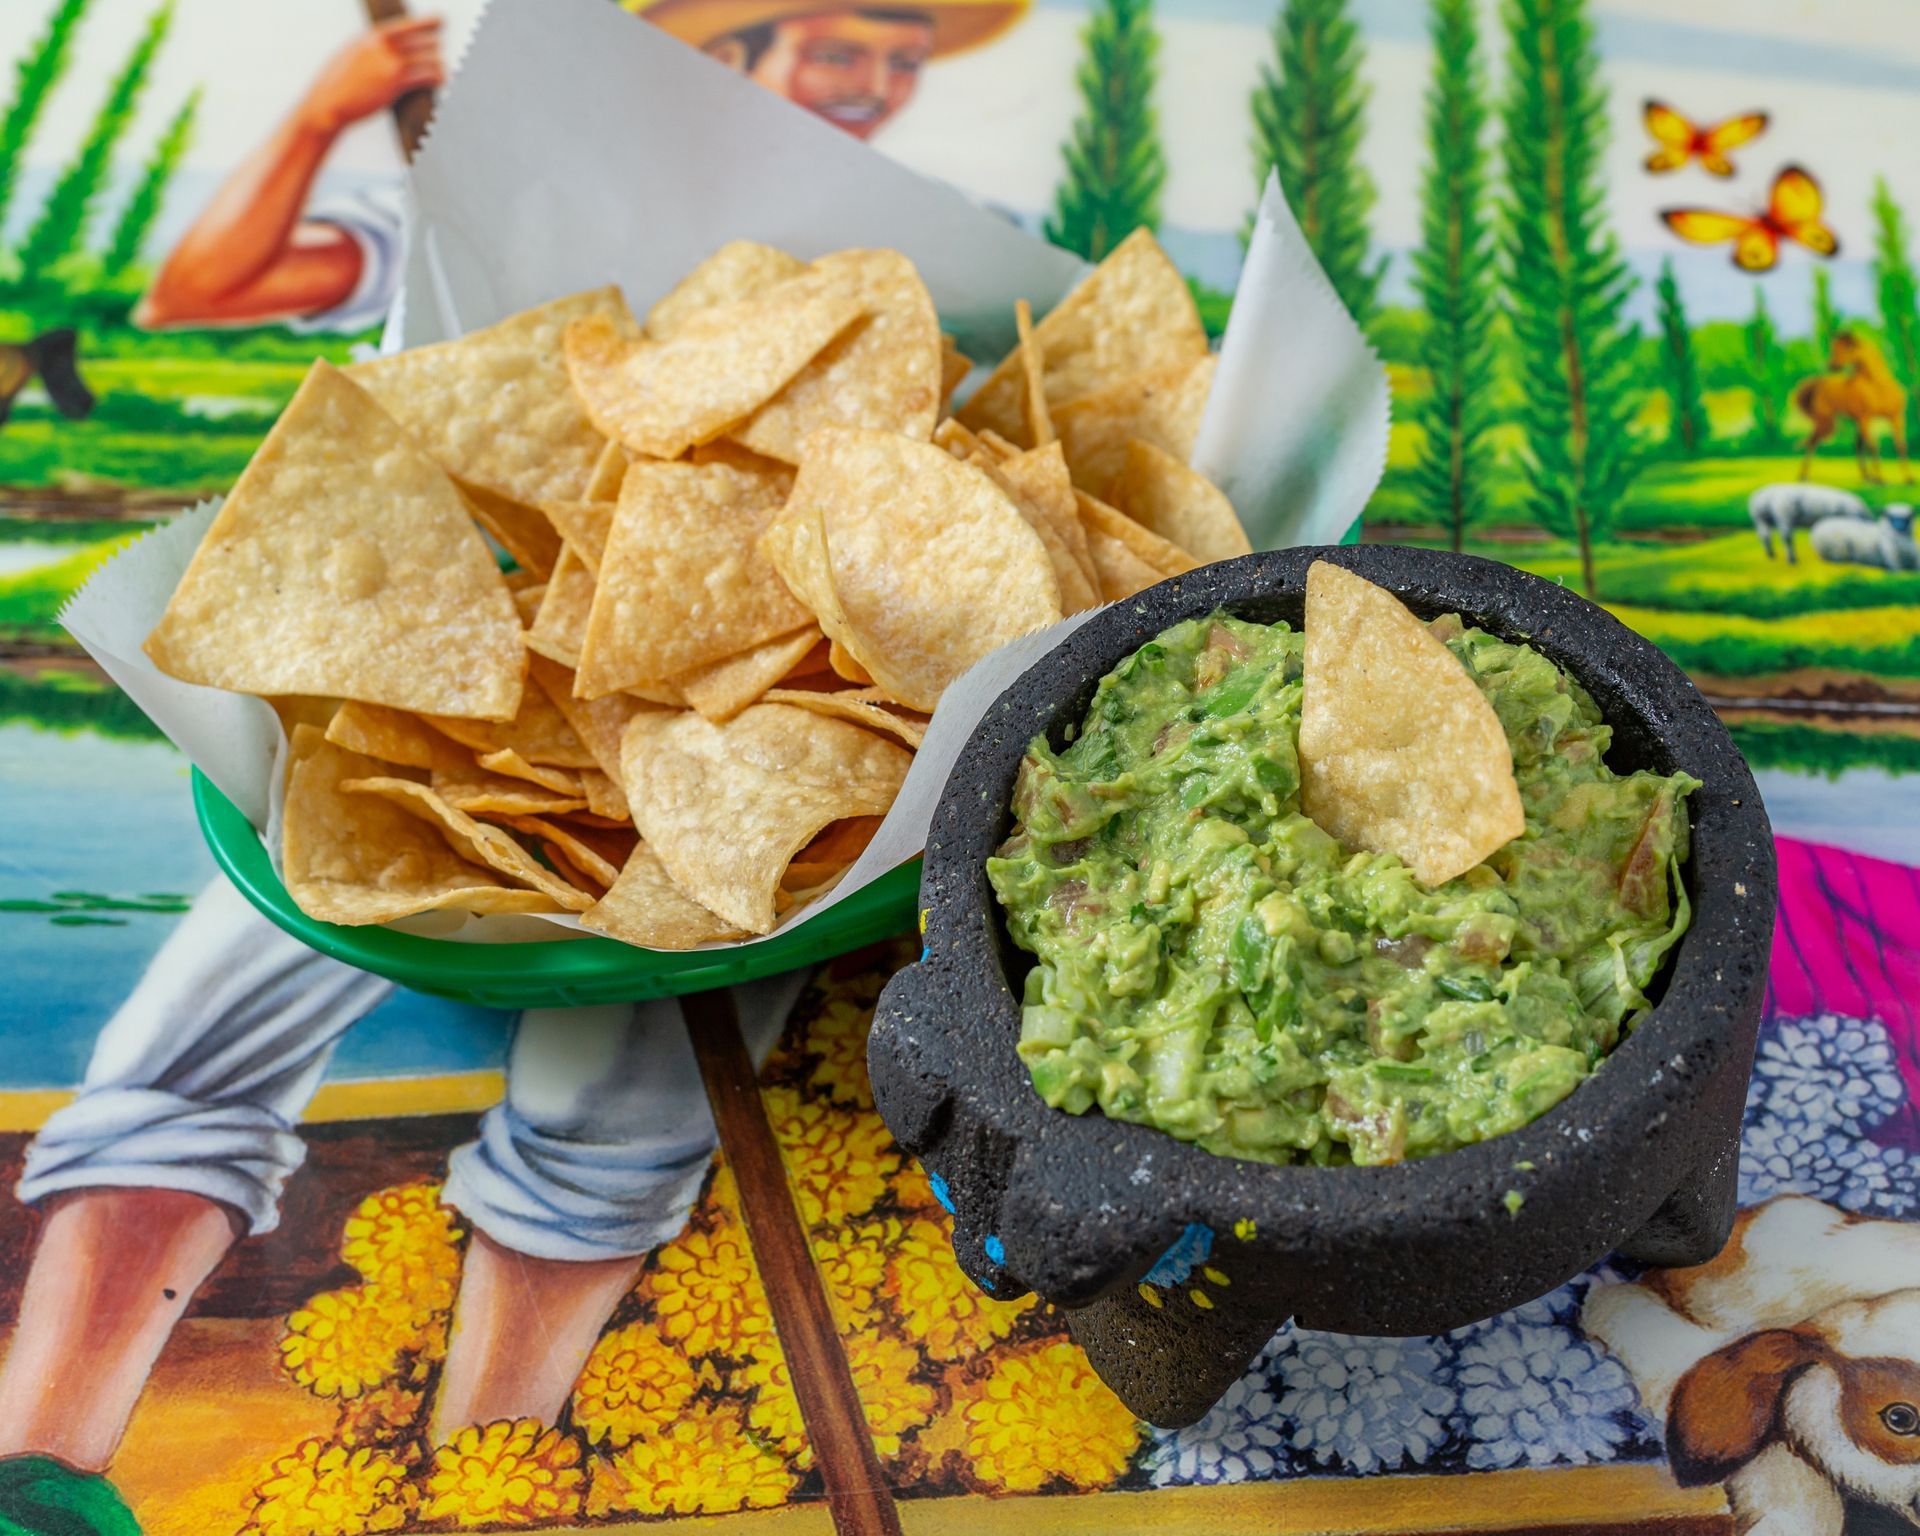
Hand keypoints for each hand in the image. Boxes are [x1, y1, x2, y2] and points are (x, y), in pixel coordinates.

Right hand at [300, 16, 444, 134]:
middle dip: (435, 47)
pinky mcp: (395, 83)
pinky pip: (425, 76)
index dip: (428, 22)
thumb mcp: (352, 54)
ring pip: (428, 59)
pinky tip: (441, 81)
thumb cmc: (337, 82)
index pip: (406, 24)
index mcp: (371, 36)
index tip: (442, 19)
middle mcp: (382, 46)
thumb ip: (371, 48)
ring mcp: (389, 64)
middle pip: (422, 40)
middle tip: (440, 52)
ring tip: (444, 72)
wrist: (328, 102)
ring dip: (440, 65)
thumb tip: (386, 46)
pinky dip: (437, 78)